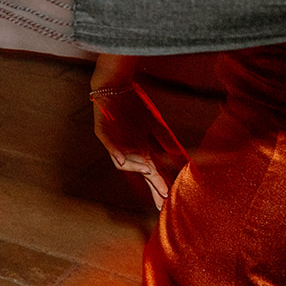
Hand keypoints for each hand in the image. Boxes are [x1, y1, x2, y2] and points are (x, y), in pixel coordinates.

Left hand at [91, 83, 187, 210]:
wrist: (117, 86)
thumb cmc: (134, 105)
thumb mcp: (154, 124)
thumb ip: (166, 140)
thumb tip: (184, 158)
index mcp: (140, 149)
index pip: (152, 172)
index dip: (160, 184)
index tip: (169, 198)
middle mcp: (127, 149)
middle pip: (139, 172)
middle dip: (150, 185)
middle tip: (160, 200)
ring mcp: (113, 141)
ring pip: (122, 161)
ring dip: (136, 167)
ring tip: (150, 171)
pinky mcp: (102, 131)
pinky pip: (107, 144)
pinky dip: (115, 152)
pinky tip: (124, 160)